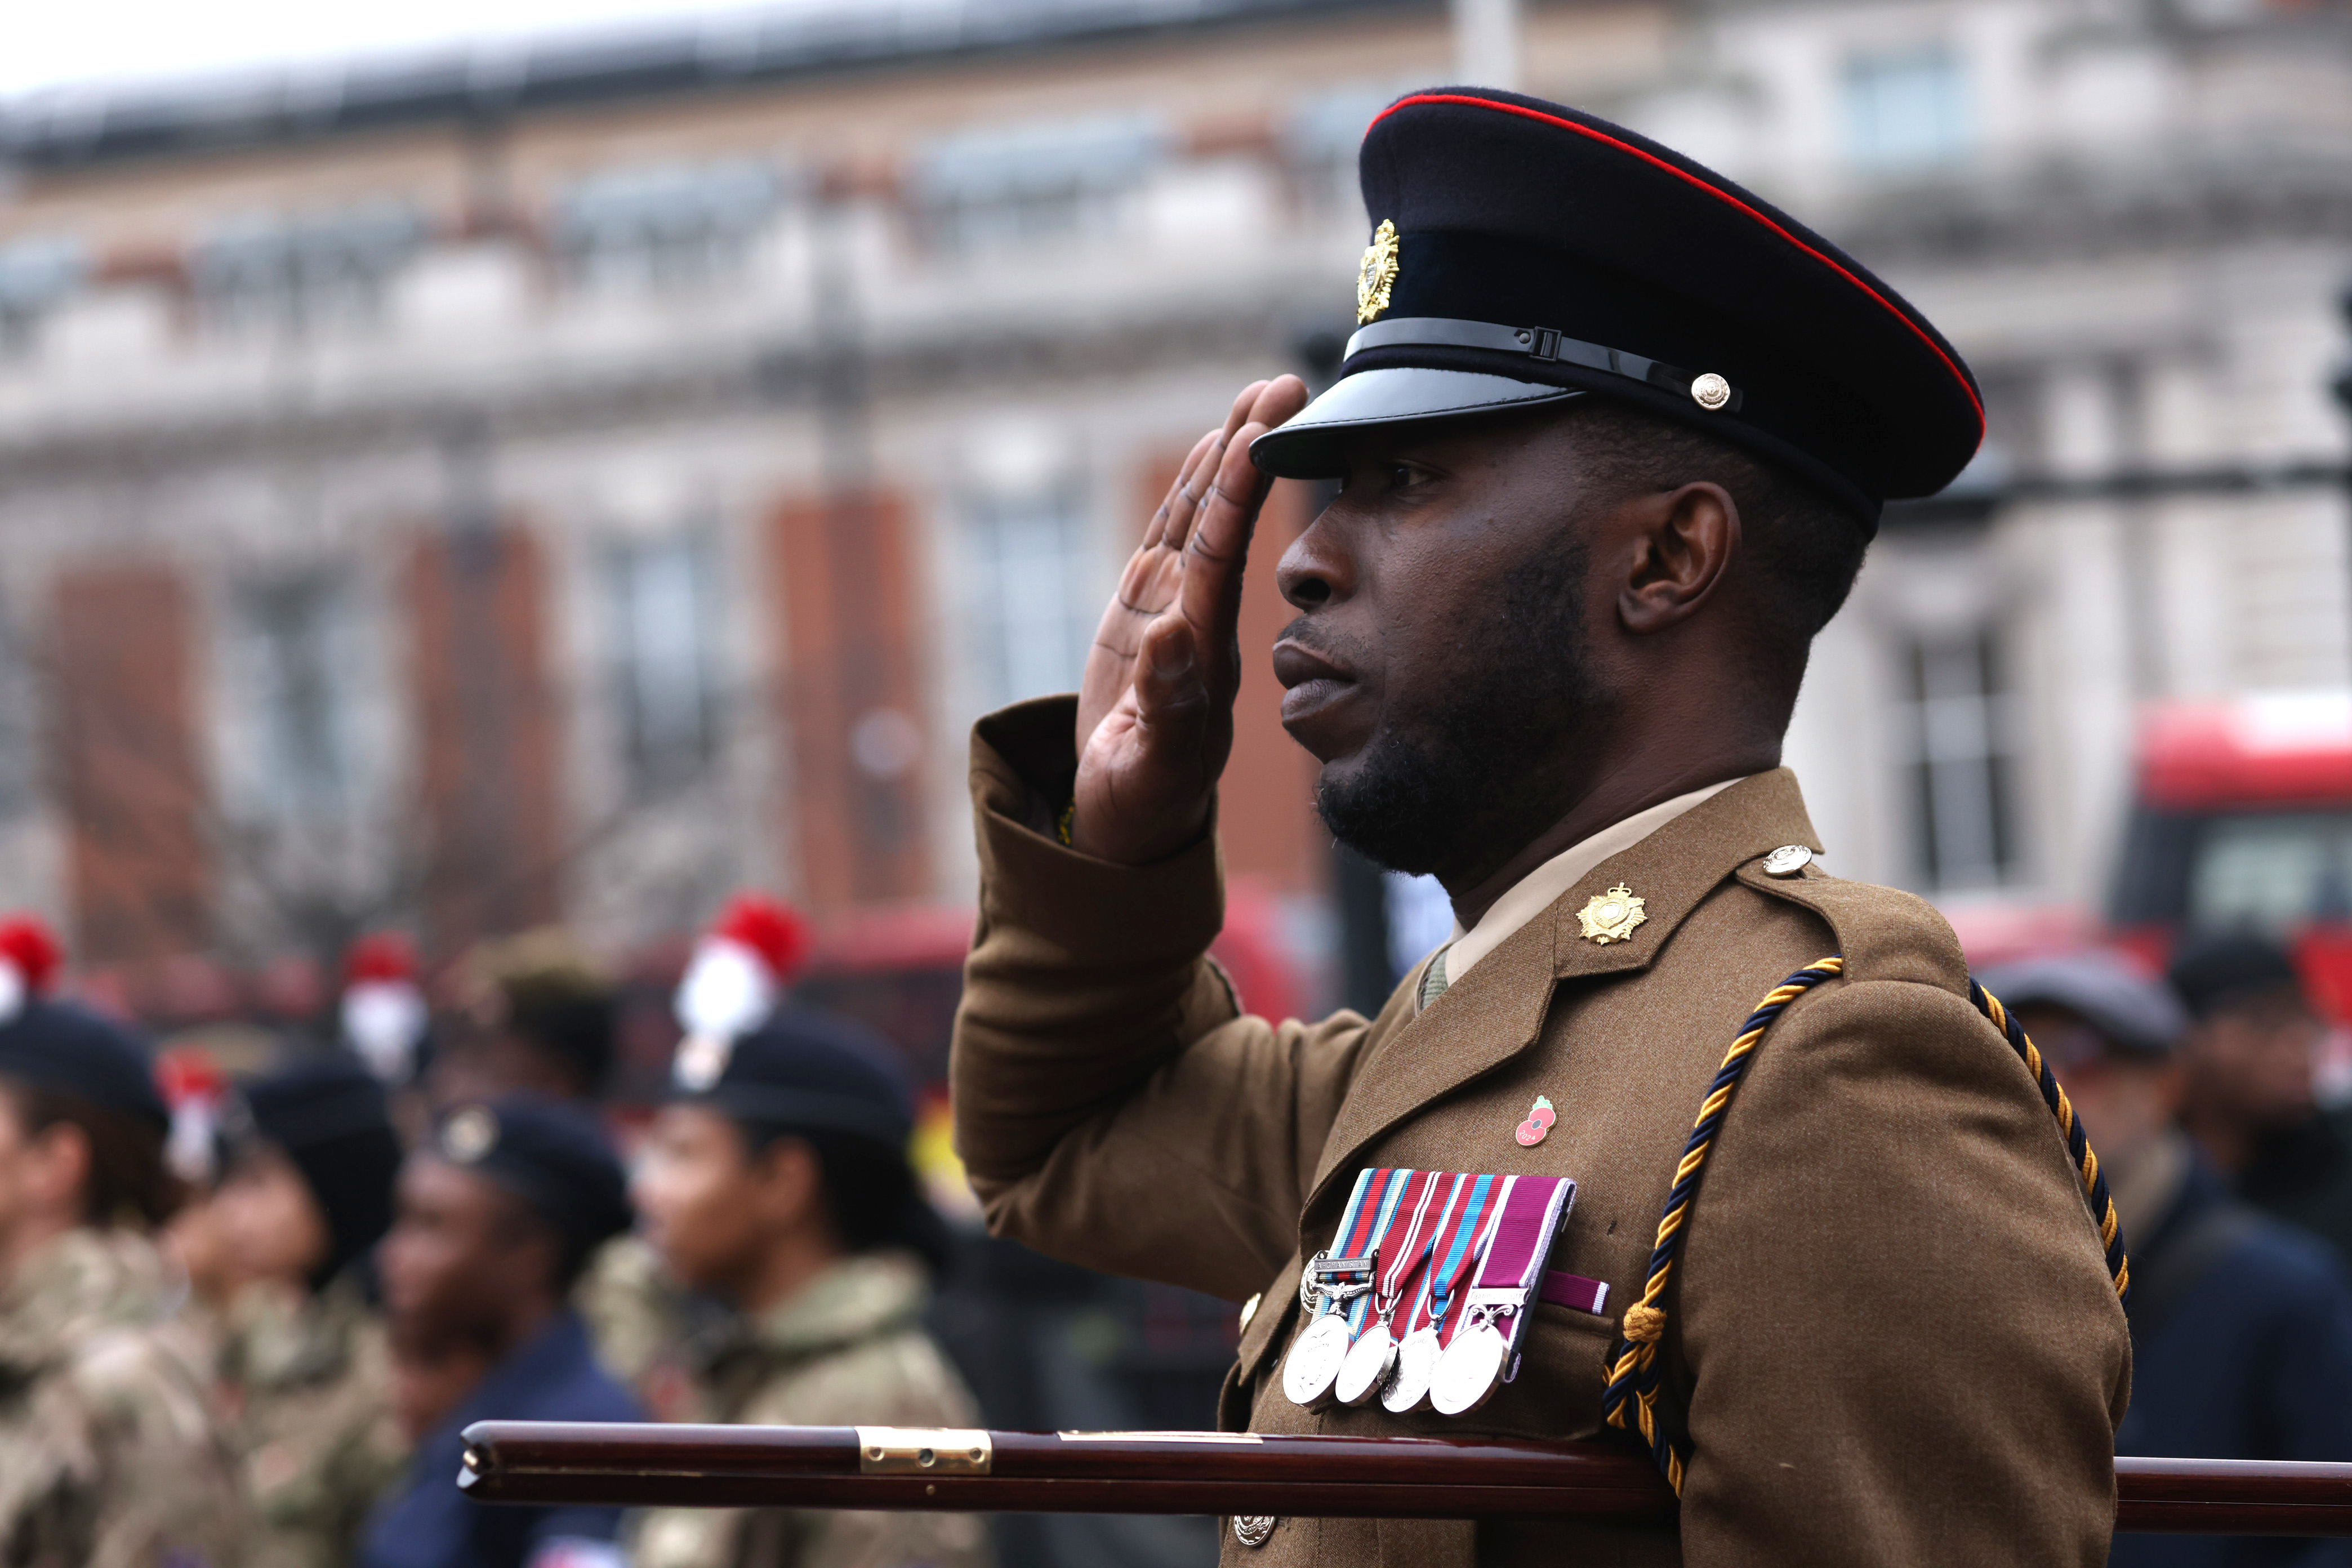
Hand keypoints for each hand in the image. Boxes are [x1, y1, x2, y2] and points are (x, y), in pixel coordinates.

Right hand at [1070, 376, 1308, 863]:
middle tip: (1285, 382)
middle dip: (1248, 449)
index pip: (1225, 547)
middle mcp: (1196, 613)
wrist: (1132, 819)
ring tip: (1252, 397)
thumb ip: (1165, 703)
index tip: (1271, 428)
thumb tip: (1169, 638)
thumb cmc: (1147, 798)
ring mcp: (1171, 608)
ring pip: (1197, 517)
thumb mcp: (1154, 762)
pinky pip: (1167, 540)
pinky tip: (1208, 453)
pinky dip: (1187, 494)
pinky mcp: (1141, 613)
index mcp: (1205, 642)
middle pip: (1222, 515)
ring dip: (1223, 458)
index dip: (1245, 486)